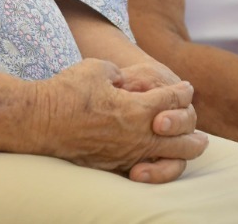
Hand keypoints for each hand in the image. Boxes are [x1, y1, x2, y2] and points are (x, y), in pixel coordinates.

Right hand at [28, 59, 208, 182]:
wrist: (40, 122)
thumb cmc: (67, 92)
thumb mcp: (97, 68)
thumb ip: (120, 73)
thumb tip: (127, 81)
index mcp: (138, 108)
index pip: (173, 100)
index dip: (182, 91)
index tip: (185, 88)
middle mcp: (139, 135)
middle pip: (184, 136)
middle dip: (193, 127)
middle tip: (197, 124)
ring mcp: (129, 154)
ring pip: (172, 158)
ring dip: (186, 150)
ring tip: (192, 145)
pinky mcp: (116, 165)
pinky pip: (149, 169)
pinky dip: (161, 164)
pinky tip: (160, 159)